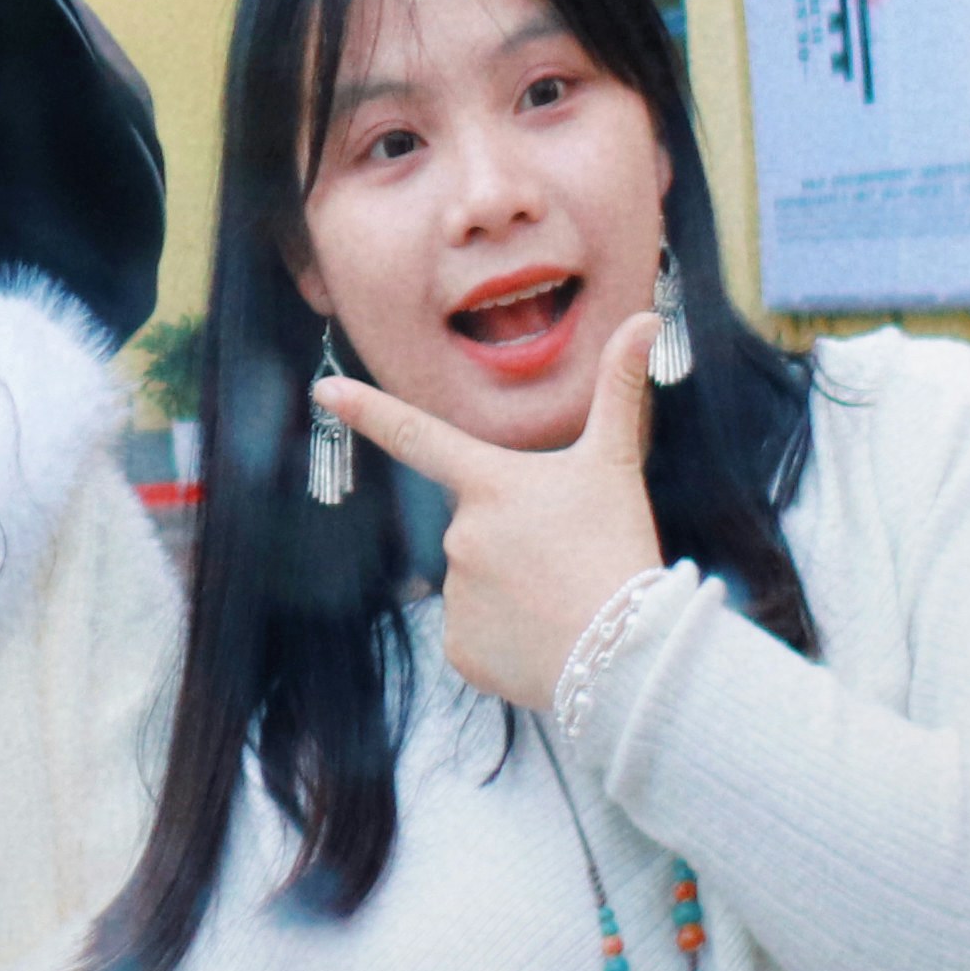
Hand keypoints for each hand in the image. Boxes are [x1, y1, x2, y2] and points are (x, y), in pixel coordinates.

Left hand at [317, 303, 673, 715]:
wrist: (628, 655)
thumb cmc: (619, 549)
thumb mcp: (617, 466)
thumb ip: (621, 390)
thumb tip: (646, 315)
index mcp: (490, 484)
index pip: (419, 436)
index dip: (369, 410)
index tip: (323, 389)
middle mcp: (459, 534)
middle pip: (478, 530)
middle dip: (516, 545)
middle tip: (566, 563)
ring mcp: (455, 594)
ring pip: (480, 584)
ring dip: (515, 593)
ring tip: (563, 604)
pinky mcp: (460, 650)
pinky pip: (479, 635)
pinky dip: (510, 640)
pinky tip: (545, 642)